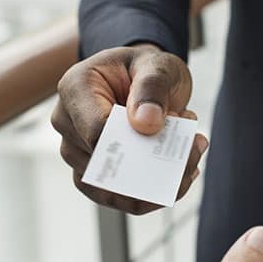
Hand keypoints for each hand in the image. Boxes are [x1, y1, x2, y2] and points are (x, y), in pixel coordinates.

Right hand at [51, 44, 208, 214]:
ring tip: (191, 159)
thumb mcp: (156, 64)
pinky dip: (150, 194)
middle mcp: (68, 122)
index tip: (169, 132)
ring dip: (155, 184)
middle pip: (103, 164)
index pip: (96, 129)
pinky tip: (180, 174)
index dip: (132, 143)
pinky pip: (116, 197)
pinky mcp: (92, 173)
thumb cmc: (144, 68)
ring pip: (109, 188)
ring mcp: (77, 151)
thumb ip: (152, 87)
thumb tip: (146, 124)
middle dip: (152, 165)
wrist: (142, 78)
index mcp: (76, 88)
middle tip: (194, 148)